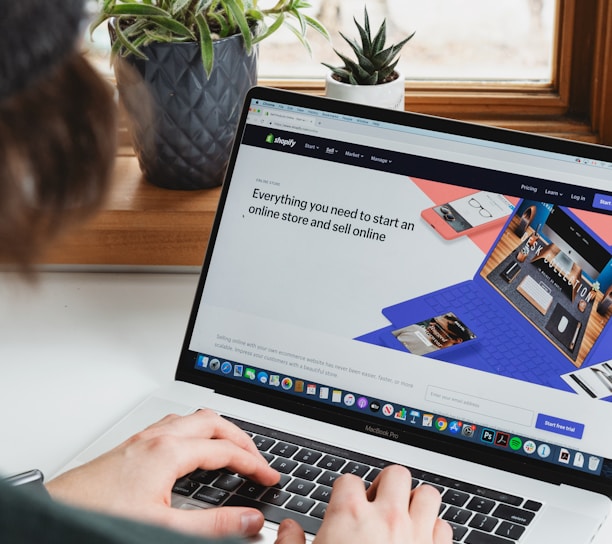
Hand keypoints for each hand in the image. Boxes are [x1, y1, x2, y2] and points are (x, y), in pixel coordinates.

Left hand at [46, 410, 278, 537]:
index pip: (225, 450)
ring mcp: (143, 437)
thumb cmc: (100, 515)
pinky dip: (196, 431)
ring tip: (231, 448)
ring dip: (218, 429)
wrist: (56, 514)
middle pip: (213, 421)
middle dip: (241, 438)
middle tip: (257, 458)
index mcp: (169, 452)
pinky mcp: (132, 444)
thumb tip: (249, 519)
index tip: (269, 476)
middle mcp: (157, 437)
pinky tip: (191, 448)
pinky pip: (174, 424)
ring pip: (192, 418)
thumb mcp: (163, 527)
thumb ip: (213, 525)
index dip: (253, 463)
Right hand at [274, 465, 451, 543]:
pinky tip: (420, 541)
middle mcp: (387, 518)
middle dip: (386, 485)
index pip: (349, 480)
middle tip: (376, 503)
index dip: (344, 492)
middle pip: (396, 474)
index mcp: (350, 515)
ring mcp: (416, 535)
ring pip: (427, 495)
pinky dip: (433, 530)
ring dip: (416, 503)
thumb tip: (288, 529)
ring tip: (402, 517)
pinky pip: (444, 527)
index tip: (343, 505)